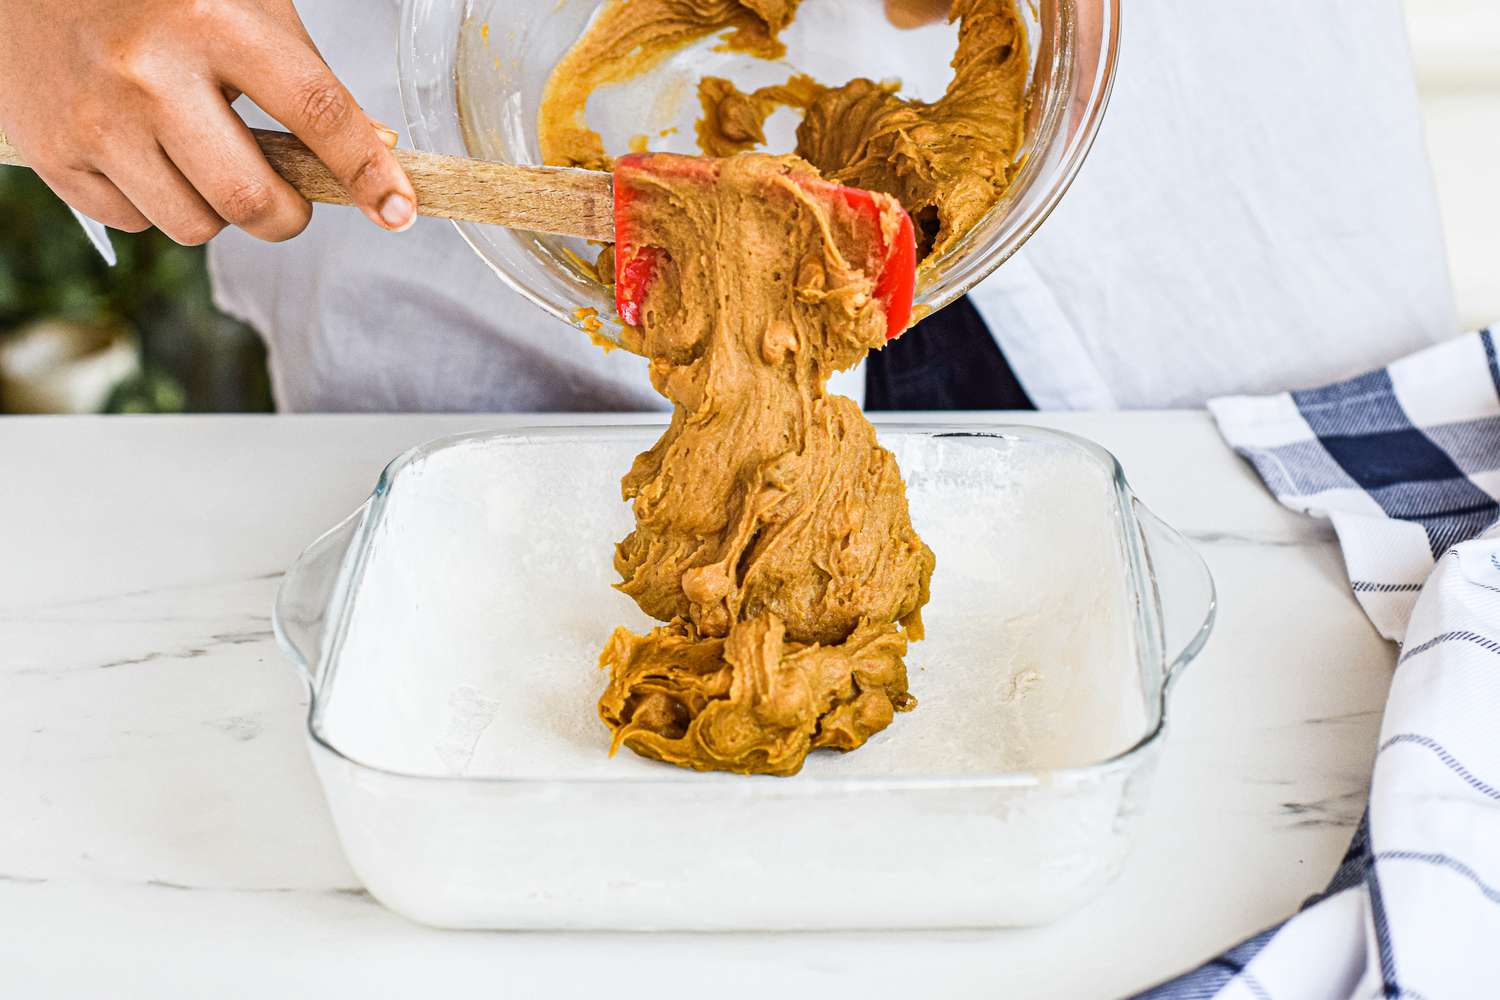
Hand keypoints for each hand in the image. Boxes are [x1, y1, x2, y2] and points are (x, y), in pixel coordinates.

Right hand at [0, 0, 415, 244]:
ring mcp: (96, 116)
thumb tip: (376, 154)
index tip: (398, 210)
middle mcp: (150, 70)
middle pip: (252, 200)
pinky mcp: (53, 152)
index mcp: (213, 19)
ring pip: (196, 225)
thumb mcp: (247, 7)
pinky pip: (135, 222)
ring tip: (198, 154)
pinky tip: (141, 150)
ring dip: (215, 208)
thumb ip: (308, 80)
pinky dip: (153, 201)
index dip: (367, 172)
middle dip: (286, 215)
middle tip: (284, 196)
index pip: (317, 112)